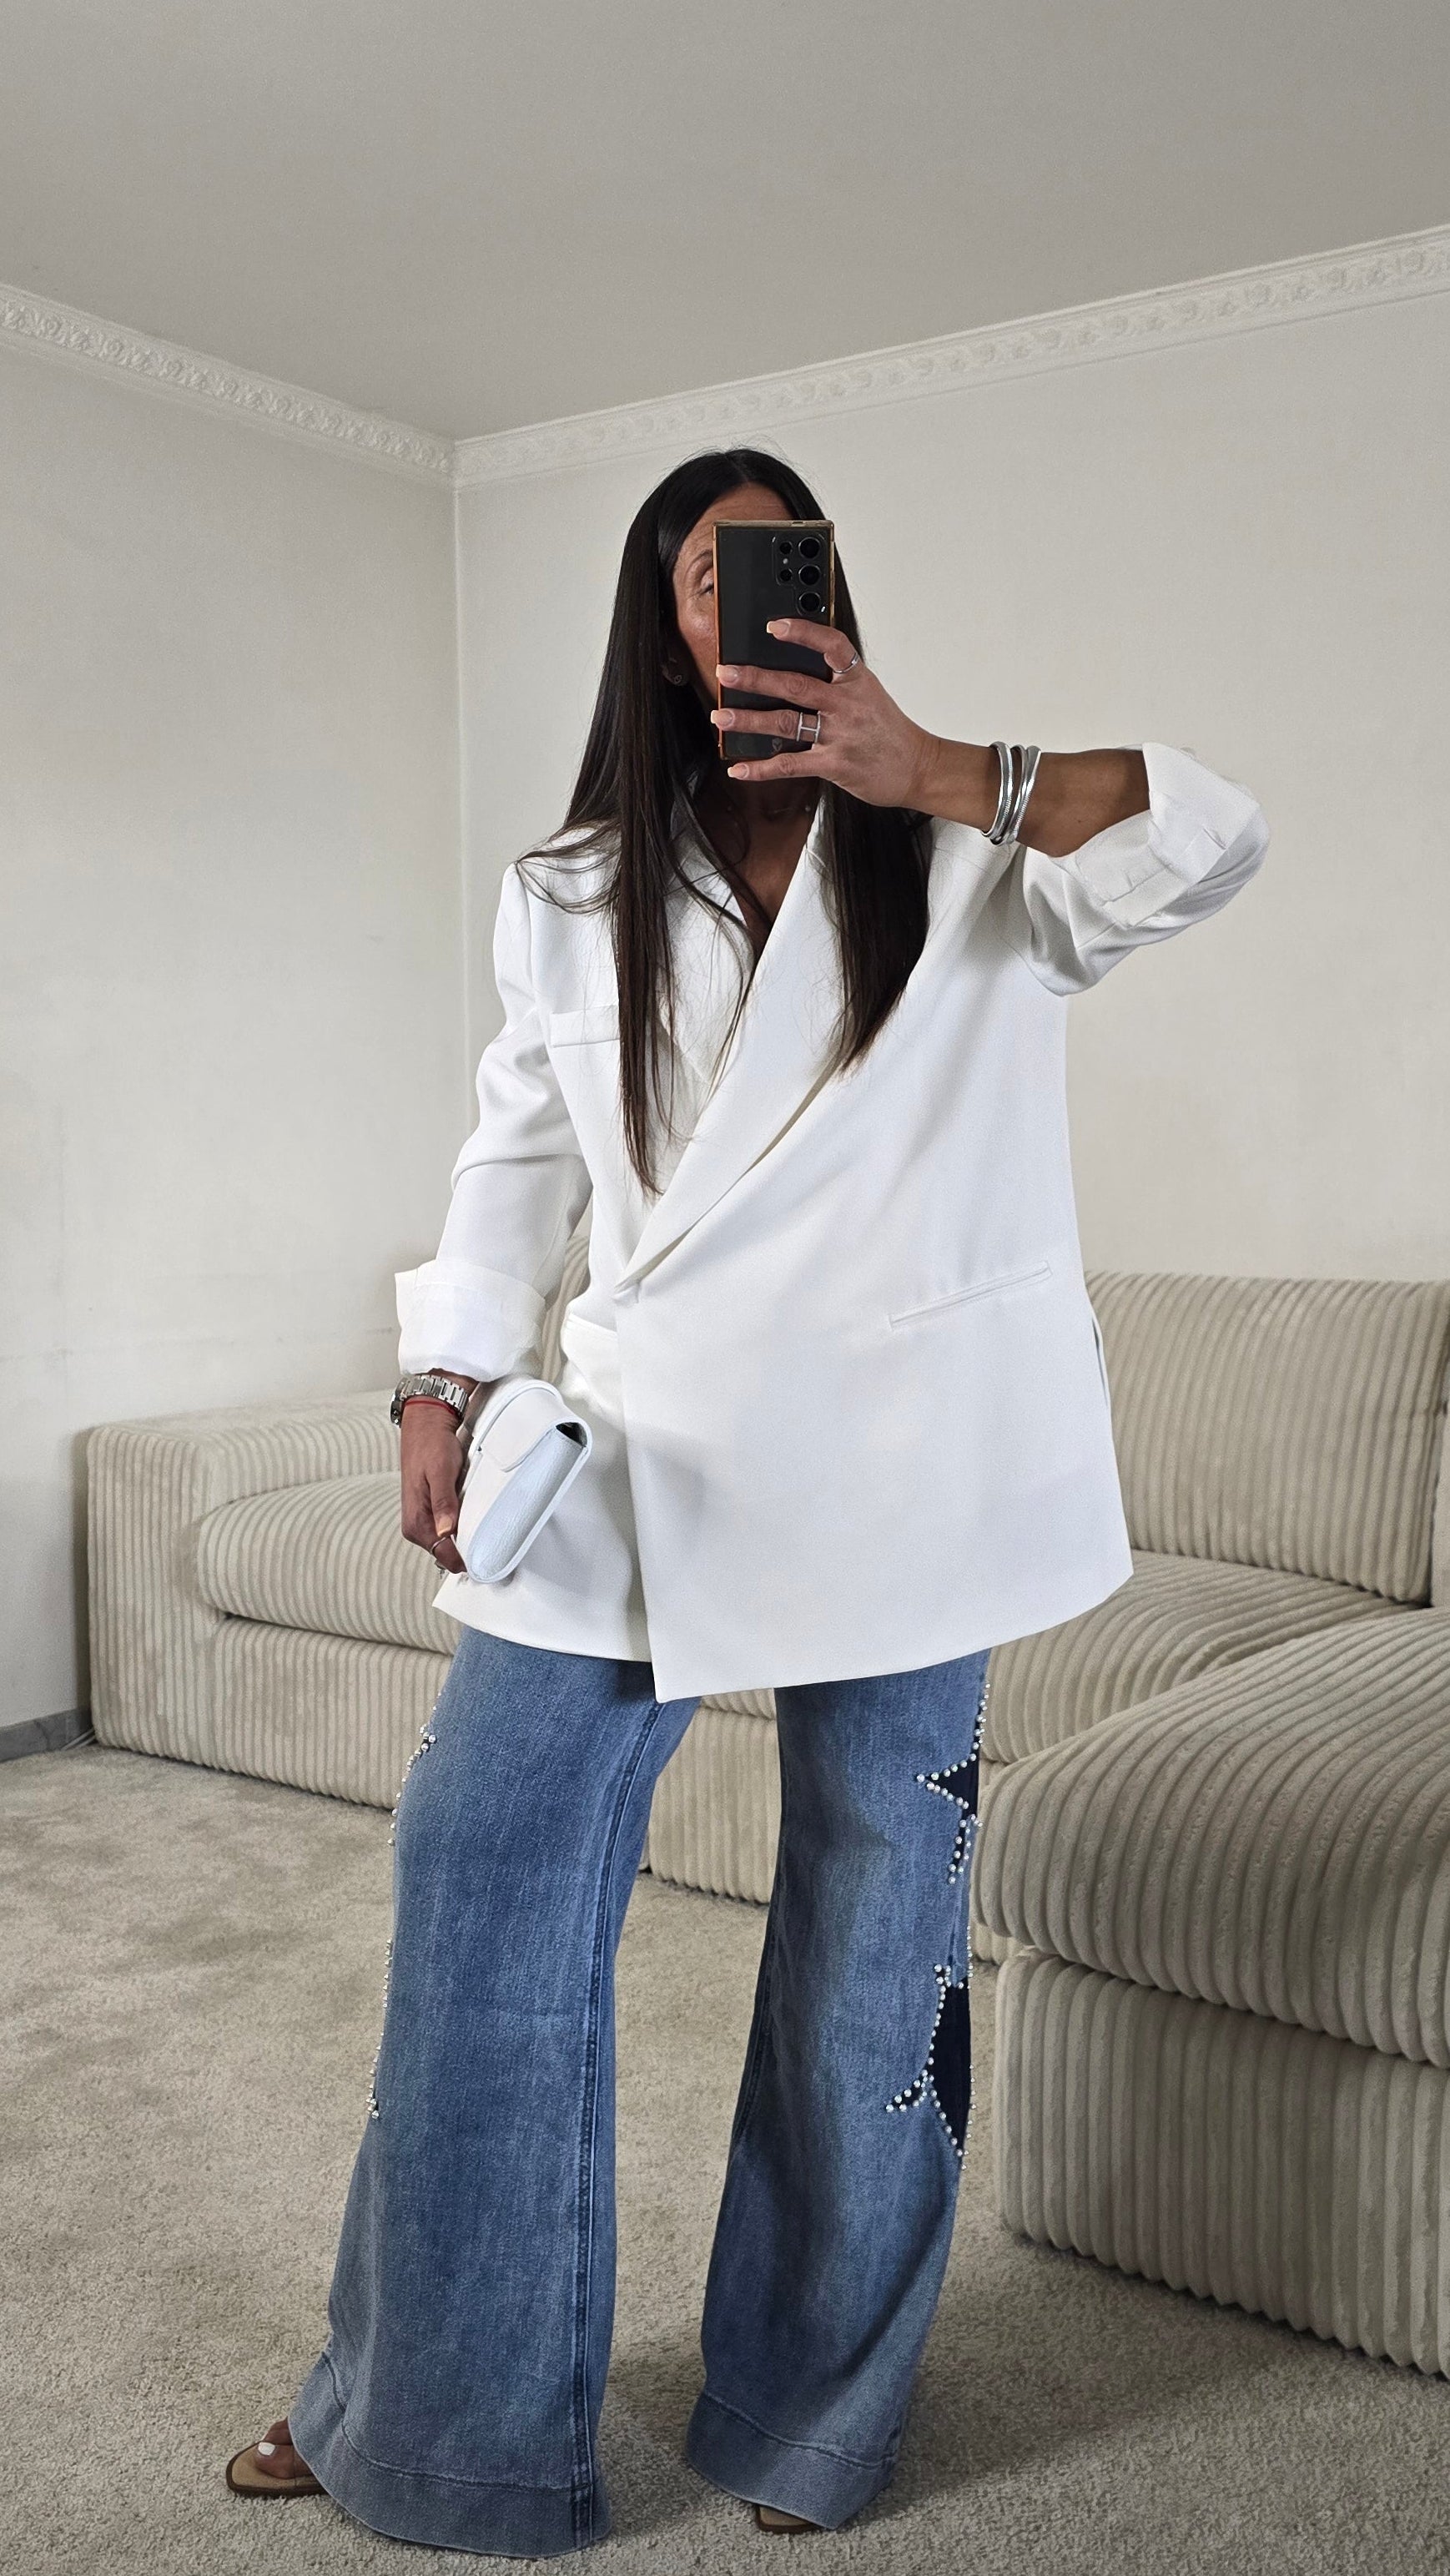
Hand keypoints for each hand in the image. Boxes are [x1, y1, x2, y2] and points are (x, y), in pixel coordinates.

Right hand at [400, 1398, 480, 1574]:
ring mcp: (421, 1520)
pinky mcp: (428, 1513)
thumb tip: (446, 1532)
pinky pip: (447, 1531)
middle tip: (493, 1544)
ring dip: (465, 1539)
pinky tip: (472, 1518)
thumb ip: (444, 1503)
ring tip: (484, 1528)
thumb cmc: (431, 1445)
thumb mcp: (441, 1471)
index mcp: (416, 1521)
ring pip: (447, 1544)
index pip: (443, 1556)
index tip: (489, 1563)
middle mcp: (415, 1525)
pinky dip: (461, 1528)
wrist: (425, 1426)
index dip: (466, 1561)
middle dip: (468, 1551)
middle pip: (446, 1554)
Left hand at [712, 621, 936, 808]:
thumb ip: (836, 683)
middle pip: (795, 685)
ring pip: (786, 723)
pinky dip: (762, 768)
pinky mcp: (834, 764)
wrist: (917, 766)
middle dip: (755, 679)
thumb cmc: (889, 730)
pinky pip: (791, 765)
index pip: (831, 645)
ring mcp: (840, 735)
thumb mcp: (869, 694)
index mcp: (857, 680)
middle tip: (725, 673)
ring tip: (721, 718)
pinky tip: (739, 768)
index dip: (803, 633)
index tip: (776, 626)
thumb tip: (790, 675)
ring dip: (749, 721)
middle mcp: (847, 704)